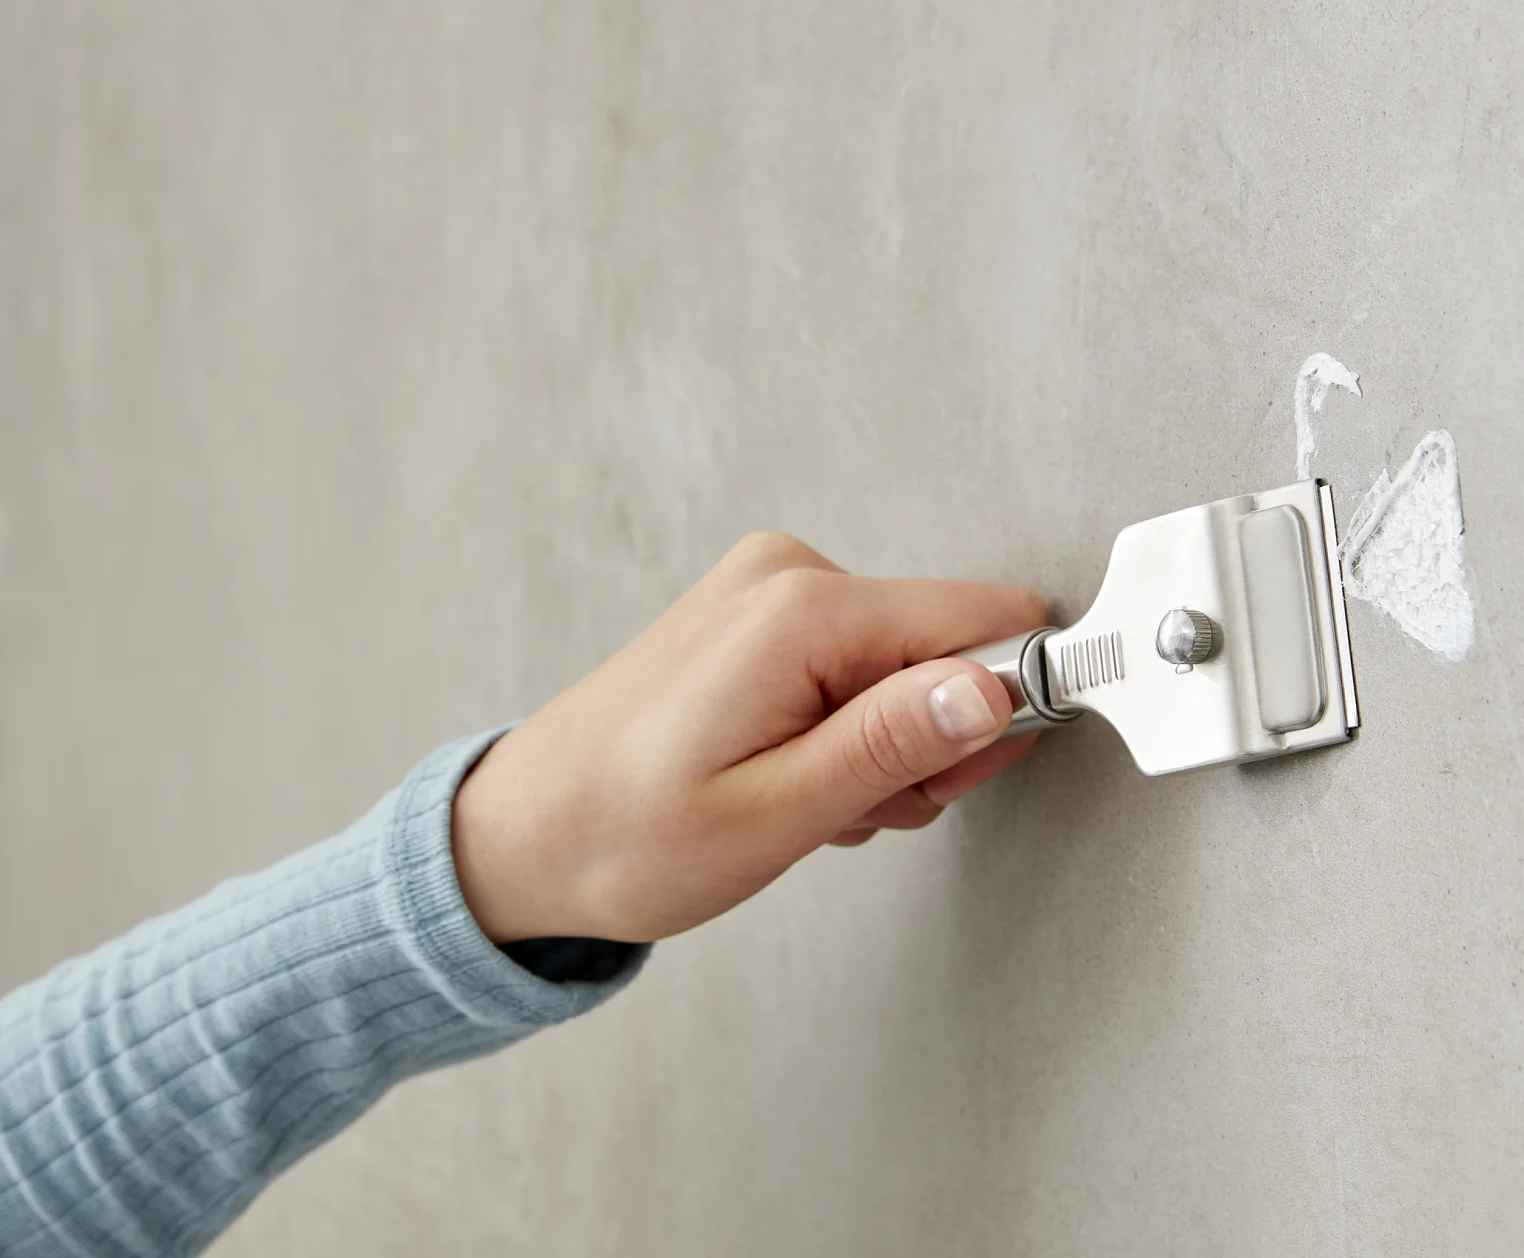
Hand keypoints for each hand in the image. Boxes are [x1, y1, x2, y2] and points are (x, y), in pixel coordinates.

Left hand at [450, 532, 1046, 943]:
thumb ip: (893, 745)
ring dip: (884, 748)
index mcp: (802, 613)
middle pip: (950, 645)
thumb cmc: (626, 839)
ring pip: (908, 664)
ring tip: (807, 799)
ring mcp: (771, 590)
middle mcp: (790, 576)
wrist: (522, 836)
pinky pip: (859, 664)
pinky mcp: (760, 615)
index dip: (1001, 708)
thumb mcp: (776, 816)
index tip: (953, 779)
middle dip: (932, 741)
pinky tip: (790, 775)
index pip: (987, 622)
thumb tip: (997, 690)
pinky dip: (846, 730)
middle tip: (858, 808)